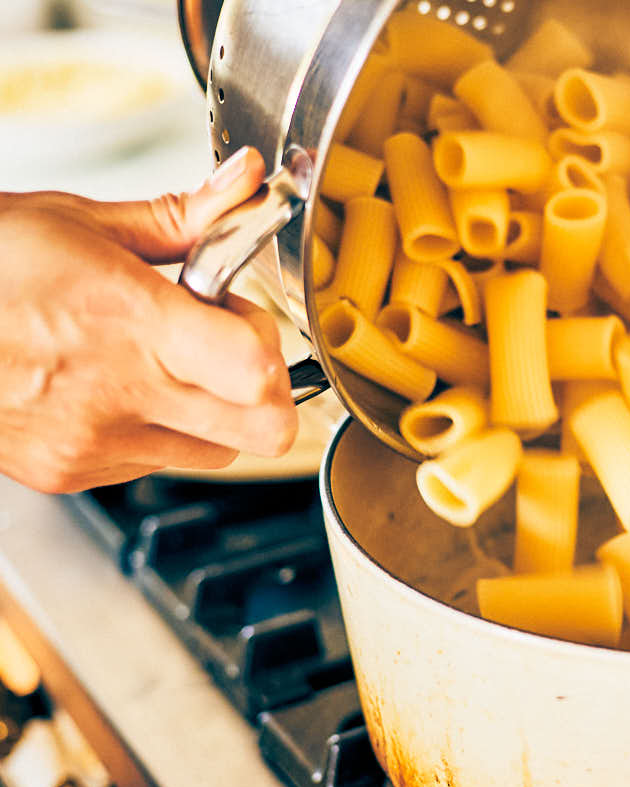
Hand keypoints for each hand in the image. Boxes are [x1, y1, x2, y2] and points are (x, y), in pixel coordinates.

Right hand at [0, 146, 298, 492]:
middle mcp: (118, 393)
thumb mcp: (81, 222)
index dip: (269, 341)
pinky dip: (161, 431)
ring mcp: (95, 443)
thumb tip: (246, 182)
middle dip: (266, 389)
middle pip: (264, 430)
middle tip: (228, 347)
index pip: (259, 370)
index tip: (241, 312)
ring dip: (216, 412)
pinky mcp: (71, 472)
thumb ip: (183, 218)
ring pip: (219, 452)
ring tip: (166, 363)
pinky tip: (121, 387)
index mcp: (128, 322)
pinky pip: (157, 464)